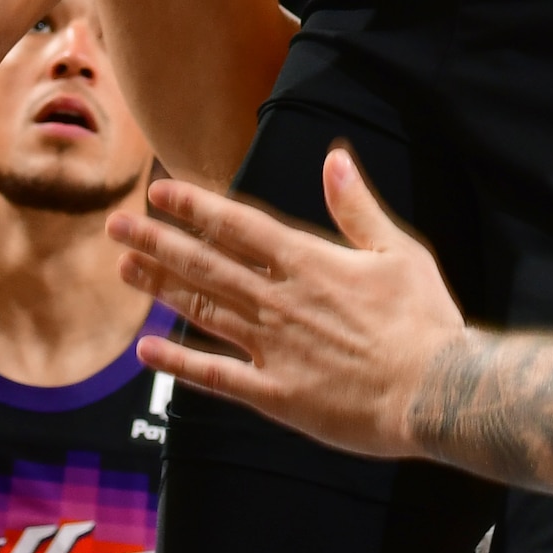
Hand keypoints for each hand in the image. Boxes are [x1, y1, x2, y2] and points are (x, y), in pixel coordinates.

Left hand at [119, 146, 466, 460]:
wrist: (435, 392)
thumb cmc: (424, 321)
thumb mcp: (398, 251)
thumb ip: (357, 207)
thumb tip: (334, 158)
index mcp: (309, 263)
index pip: (239, 226)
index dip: (195, 207)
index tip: (159, 193)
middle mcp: (281, 301)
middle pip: (207, 265)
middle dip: (158, 242)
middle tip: (117, 227)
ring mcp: (274, 348)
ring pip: (204, 311)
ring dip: (161, 290)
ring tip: (125, 270)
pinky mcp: (276, 394)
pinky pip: (216, 376)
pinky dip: (179, 364)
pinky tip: (147, 352)